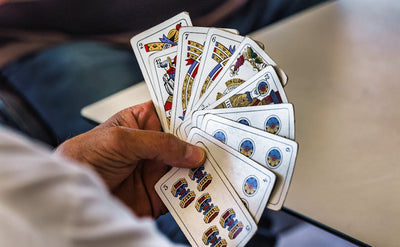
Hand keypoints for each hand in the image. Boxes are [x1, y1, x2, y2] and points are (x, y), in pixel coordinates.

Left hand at [55, 101, 205, 217]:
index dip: (191, 113)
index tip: (212, 112)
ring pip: (189, 167)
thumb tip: (192, 152)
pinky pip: (183, 191)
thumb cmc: (85, 157)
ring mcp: (158, 169)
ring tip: (219, 166)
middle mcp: (154, 146)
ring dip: (202, 168)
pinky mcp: (160, 193)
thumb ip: (158, 143)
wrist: (72, 198)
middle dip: (202, 142)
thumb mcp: (120, 140)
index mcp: (143, 123)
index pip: (173, 114)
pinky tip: (205, 187)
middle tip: (222, 142)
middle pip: (186, 142)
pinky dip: (196, 191)